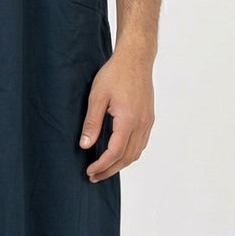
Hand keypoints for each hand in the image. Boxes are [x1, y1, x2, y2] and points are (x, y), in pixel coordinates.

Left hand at [79, 50, 154, 181]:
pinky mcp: (149, 118)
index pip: (115, 152)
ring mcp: (148, 122)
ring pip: (136, 152)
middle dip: (110, 170)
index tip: (89, 171)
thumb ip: (92, 123)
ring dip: (120, 164)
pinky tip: (118, 154)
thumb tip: (85, 145)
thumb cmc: (115, 74)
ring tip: (104, 168)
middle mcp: (142, 124)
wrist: (136, 59)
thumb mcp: (97, 97)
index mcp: (128, 120)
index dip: (102, 165)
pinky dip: (129, 153)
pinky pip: (141, 143)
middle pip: (127, 157)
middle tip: (94, 176)